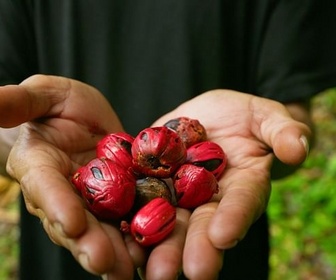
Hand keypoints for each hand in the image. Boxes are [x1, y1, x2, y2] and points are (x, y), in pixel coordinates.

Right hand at [0, 75, 145, 277]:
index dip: (56, 205)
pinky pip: (126, 218)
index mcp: (40, 167)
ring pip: (100, 229)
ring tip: (130, 267)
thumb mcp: (43, 94)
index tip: (70, 223)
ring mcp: (91, 200)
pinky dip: (137, 236)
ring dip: (114, 251)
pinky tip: (151, 250)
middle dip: (88, 242)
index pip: (45, 188)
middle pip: (73, 221)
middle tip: (104, 262)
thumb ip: (18, 102)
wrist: (81, 120)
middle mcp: (63, 192)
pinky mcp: (118, 198)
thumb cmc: (57, 105)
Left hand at [141, 90, 310, 278]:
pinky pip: (140, 199)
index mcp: (242, 186)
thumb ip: (283, 131)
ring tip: (145, 267)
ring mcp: (179, 192)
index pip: (241, 204)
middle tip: (179, 272)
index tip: (222, 236)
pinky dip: (129, 218)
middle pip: (201, 225)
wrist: (211, 116)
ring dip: (157, 246)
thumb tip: (298, 148)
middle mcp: (210, 199)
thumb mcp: (267, 117)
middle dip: (191, 248)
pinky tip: (118, 233)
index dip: (233, 218)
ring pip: (169, 222)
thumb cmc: (246, 117)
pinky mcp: (153, 180)